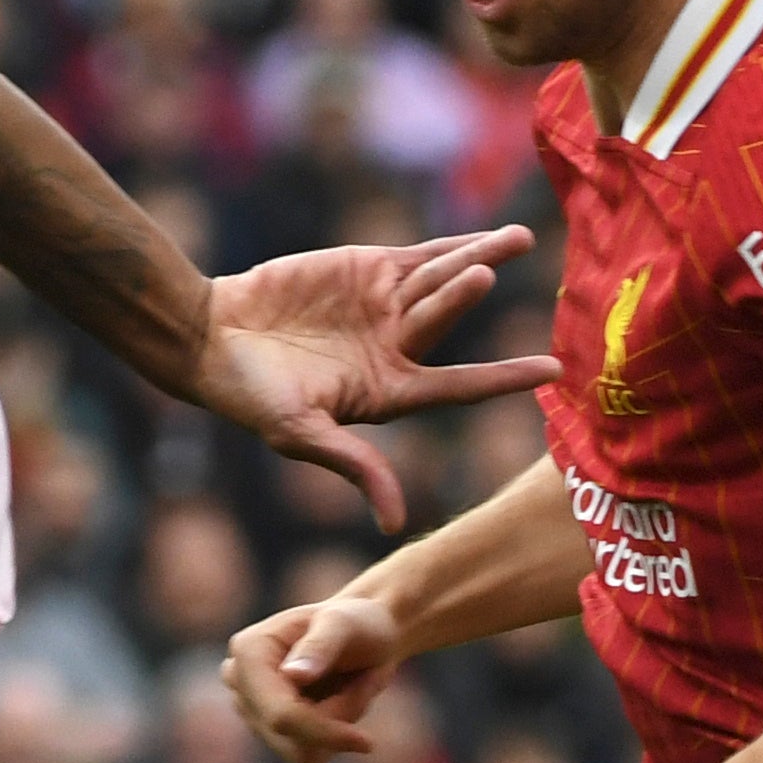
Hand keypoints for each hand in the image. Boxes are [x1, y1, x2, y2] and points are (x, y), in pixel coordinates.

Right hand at [189, 227, 562, 530]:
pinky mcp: (367, 271)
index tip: (553, 371)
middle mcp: (396, 350)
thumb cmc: (250, 395)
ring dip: (479, 260)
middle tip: (489, 274)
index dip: (505, 377)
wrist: (210, 336)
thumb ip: (354, 466)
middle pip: (448, 319)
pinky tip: (490, 238)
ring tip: (521, 240)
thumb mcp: (300, 435)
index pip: (459, 385)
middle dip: (468, 295)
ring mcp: (385, 308)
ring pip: (442, 281)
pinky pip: (422, 257)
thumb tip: (395, 524)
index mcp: (389, 394)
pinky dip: (454, 246)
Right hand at [224, 593, 410, 762]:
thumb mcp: (345, 624)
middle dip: (335, 721)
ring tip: (349, 689)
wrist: (364, 633)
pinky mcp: (266, 729)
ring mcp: (250, 708)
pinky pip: (309, 755)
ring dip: (336, 726)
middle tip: (363, 685)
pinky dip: (332, 734)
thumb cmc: (356, 622)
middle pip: (289, 739)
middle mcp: (240, 681)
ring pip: (301, 753)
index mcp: (249, 650)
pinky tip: (338, 701)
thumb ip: (319, 646)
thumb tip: (290, 675)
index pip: (280, 714)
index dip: (323, 732)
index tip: (367, 742)